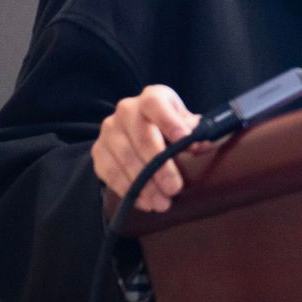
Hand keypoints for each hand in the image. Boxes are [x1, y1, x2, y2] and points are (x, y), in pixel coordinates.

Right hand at [91, 85, 199, 213]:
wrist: (138, 131)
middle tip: (174, 188)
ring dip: (144, 184)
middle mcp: (126, 110)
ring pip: (125, 158)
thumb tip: (202, 144)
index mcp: (151, 98)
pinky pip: (110, 173)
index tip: (185, 140)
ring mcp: (109, 131)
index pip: (156, 104)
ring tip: (162, 203)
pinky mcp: (99, 151)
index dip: (170, 121)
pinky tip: (144, 202)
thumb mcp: (184, 123)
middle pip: (142, 137)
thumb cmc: (168, 128)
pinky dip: (128, 190)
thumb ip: (195, 131)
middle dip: (159, 166)